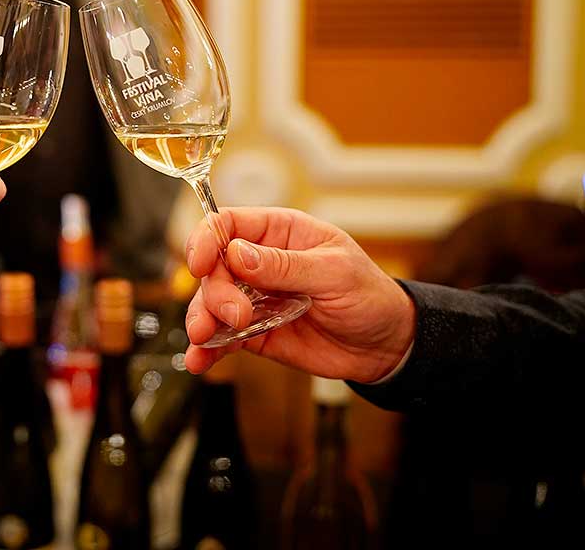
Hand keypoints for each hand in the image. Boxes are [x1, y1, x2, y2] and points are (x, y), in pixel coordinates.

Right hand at [183, 208, 415, 382]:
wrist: (385, 346)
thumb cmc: (369, 296)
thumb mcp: (336, 273)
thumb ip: (286, 264)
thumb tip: (237, 253)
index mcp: (280, 232)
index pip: (228, 224)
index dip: (206, 240)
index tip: (200, 265)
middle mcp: (260, 262)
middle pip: (214, 267)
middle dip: (215, 292)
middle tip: (237, 316)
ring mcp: (255, 298)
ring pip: (211, 302)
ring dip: (202, 319)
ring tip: (206, 339)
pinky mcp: (254, 332)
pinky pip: (222, 337)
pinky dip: (207, 348)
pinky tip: (199, 360)